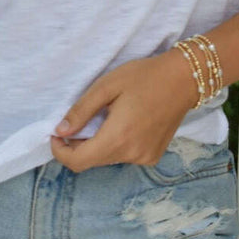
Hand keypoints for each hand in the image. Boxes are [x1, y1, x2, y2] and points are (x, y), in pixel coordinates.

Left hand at [49, 50, 194, 172]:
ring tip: (101, 118)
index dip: (60, 152)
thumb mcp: (107, 86)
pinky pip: (124, 155)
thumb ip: (81, 111)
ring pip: (107, 159)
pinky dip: (115, 144)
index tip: (55, 134)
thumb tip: (60, 131)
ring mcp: (144, 158)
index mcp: (118, 137)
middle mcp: (131, 154)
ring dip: (96, 144)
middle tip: (74, 122)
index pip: (78, 162)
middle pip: (92, 161)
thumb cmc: (143, 77)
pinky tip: (122, 123)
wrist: (183, 79)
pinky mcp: (153, 156)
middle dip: (76, 146)